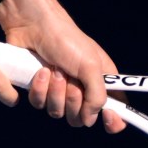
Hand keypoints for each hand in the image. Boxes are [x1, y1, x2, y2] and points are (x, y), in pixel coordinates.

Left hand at [0, 0, 124, 132]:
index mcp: (102, 82)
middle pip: (81, 117)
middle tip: (70, 78)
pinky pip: (39, 104)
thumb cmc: (67, 40)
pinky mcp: (39, 90)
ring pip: (58, 113)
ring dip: (55, 92)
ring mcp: (59, 91)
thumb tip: (91, 119)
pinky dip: (40, 89)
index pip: (114, 109)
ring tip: (54, 70)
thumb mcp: (91, 66)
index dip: (113, 120)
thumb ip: (97, 96)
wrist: (33, 27)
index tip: (109, 119)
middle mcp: (82, 89)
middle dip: (74, 99)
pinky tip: (40, 72)